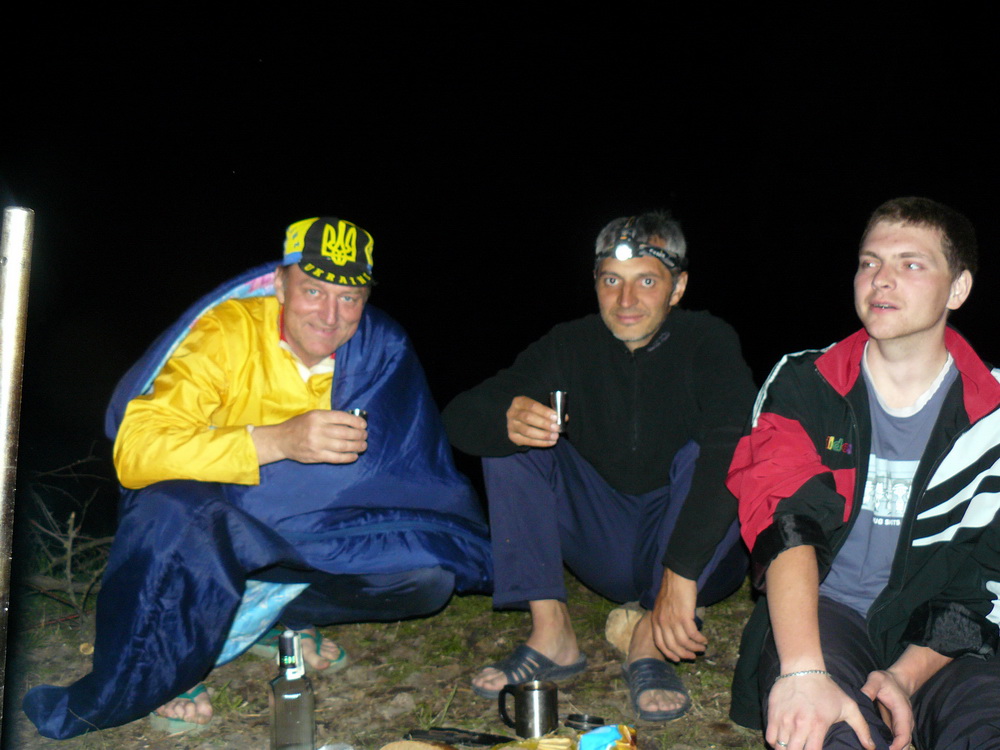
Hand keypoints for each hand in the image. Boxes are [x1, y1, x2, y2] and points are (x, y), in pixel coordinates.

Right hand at [252, 410, 367, 464]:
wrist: (281, 440)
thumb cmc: (299, 425)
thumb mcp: (313, 415)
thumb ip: (329, 418)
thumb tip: (352, 421)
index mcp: (318, 416)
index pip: (342, 417)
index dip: (356, 421)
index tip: (364, 425)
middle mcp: (318, 429)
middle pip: (345, 432)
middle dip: (359, 435)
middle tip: (365, 436)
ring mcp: (317, 444)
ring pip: (343, 446)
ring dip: (357, 446)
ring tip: (363, 446)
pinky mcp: (316, 456)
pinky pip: (336, 458)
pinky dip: (348, 457)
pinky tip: (354, 456)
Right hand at [506, 396, 559, 446]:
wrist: (517, 421)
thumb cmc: (532, 412)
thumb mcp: (538, 408)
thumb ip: (550, 411)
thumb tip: (564, 418)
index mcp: (519, 402)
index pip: (532, 405)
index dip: (544, 411)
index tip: (556, 417)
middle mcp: (512, 413)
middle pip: (528, 418)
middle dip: (544, 423)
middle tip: (556, 428)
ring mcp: (511, 425)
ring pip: (527, 431)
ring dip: (543, 435)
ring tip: (555, 436)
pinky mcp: (513, 437)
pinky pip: (527, 441)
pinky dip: (541, 443)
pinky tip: (551, 442)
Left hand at [651, 568, 705, 660]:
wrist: (677, 577)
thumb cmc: (672, 590)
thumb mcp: (661, 607)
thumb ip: (664, 620)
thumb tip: (672, 633)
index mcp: (655, 621)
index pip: (660, 643)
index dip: (669, 653)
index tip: (677, 659)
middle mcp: (662, 623)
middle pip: (672, 646)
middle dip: (683, 654)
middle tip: (693, 656)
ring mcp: (672, 621)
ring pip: (684, 642)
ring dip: (694, 647)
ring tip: (702, 648)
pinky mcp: (684, 617)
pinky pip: (693, 634)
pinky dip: (699, 639)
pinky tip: (704, 639)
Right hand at [766, 672, 874, 749]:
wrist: (803, 669)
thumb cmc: (827, 689)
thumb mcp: (848, 706)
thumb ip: (862, 728)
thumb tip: (872, 747)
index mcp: (818, 726)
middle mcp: (799, 725)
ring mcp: (784, 719)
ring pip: (780, 747)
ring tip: (794, 747)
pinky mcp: (773, 713)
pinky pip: (770, 737)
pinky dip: (775, 742)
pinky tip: (783, 740)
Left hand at [861, 669, 913, 749]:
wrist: (897, 681)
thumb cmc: (886, 680)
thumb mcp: (877, 679)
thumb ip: (870, 688)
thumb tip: (862, 697)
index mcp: (903, 713)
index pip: (903, 735)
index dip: (897, 745)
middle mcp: (906, 722)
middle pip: (904, 744)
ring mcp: (902, 726)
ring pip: (901, 744)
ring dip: (893, 749)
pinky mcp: (896, 727)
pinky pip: (895, 741)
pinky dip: (890, 746)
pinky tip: (877, 748)